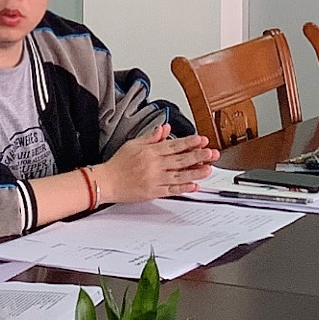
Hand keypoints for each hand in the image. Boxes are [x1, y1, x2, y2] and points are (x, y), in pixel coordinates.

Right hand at [94, 129, 218, 204]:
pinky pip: (171, 189)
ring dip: (195, 172)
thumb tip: (164, 128)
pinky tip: (194, 186)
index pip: (174, 145)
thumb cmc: (118, 163)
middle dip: (198, 155)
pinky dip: (183, 188)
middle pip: (180, 159)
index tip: (202, 140)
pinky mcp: (153, 191)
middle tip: (211, 153)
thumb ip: (151, 136)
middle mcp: (155, 165)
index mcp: (150, 151)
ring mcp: (155, 179)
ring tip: (208, 169)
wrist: (106, 181)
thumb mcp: (134, 143)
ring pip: (179, 174)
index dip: (190, 142)